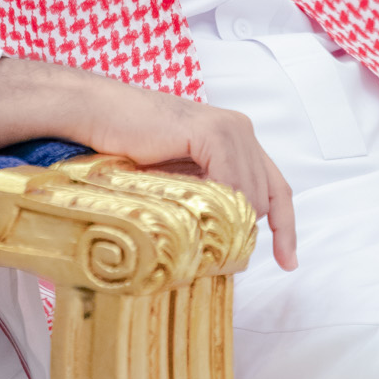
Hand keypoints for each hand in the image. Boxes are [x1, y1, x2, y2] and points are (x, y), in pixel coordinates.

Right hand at [0, 55, 296, 268]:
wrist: (90, 115)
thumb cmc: (120, 147)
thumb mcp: (171, 183)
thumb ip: (199, 200)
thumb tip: (216, 247)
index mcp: (233, 141)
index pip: (274, 188)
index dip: (285, 227)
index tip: (288, 263)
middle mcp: (238, 130)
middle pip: (269, 193)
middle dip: (254, 232)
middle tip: (231, 263)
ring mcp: (229, 129)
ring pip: (252, 192)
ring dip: (233, 224)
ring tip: (204, 246)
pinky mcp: (210, 132)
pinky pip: (231, 180)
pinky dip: (222, 205)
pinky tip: (201, 221)